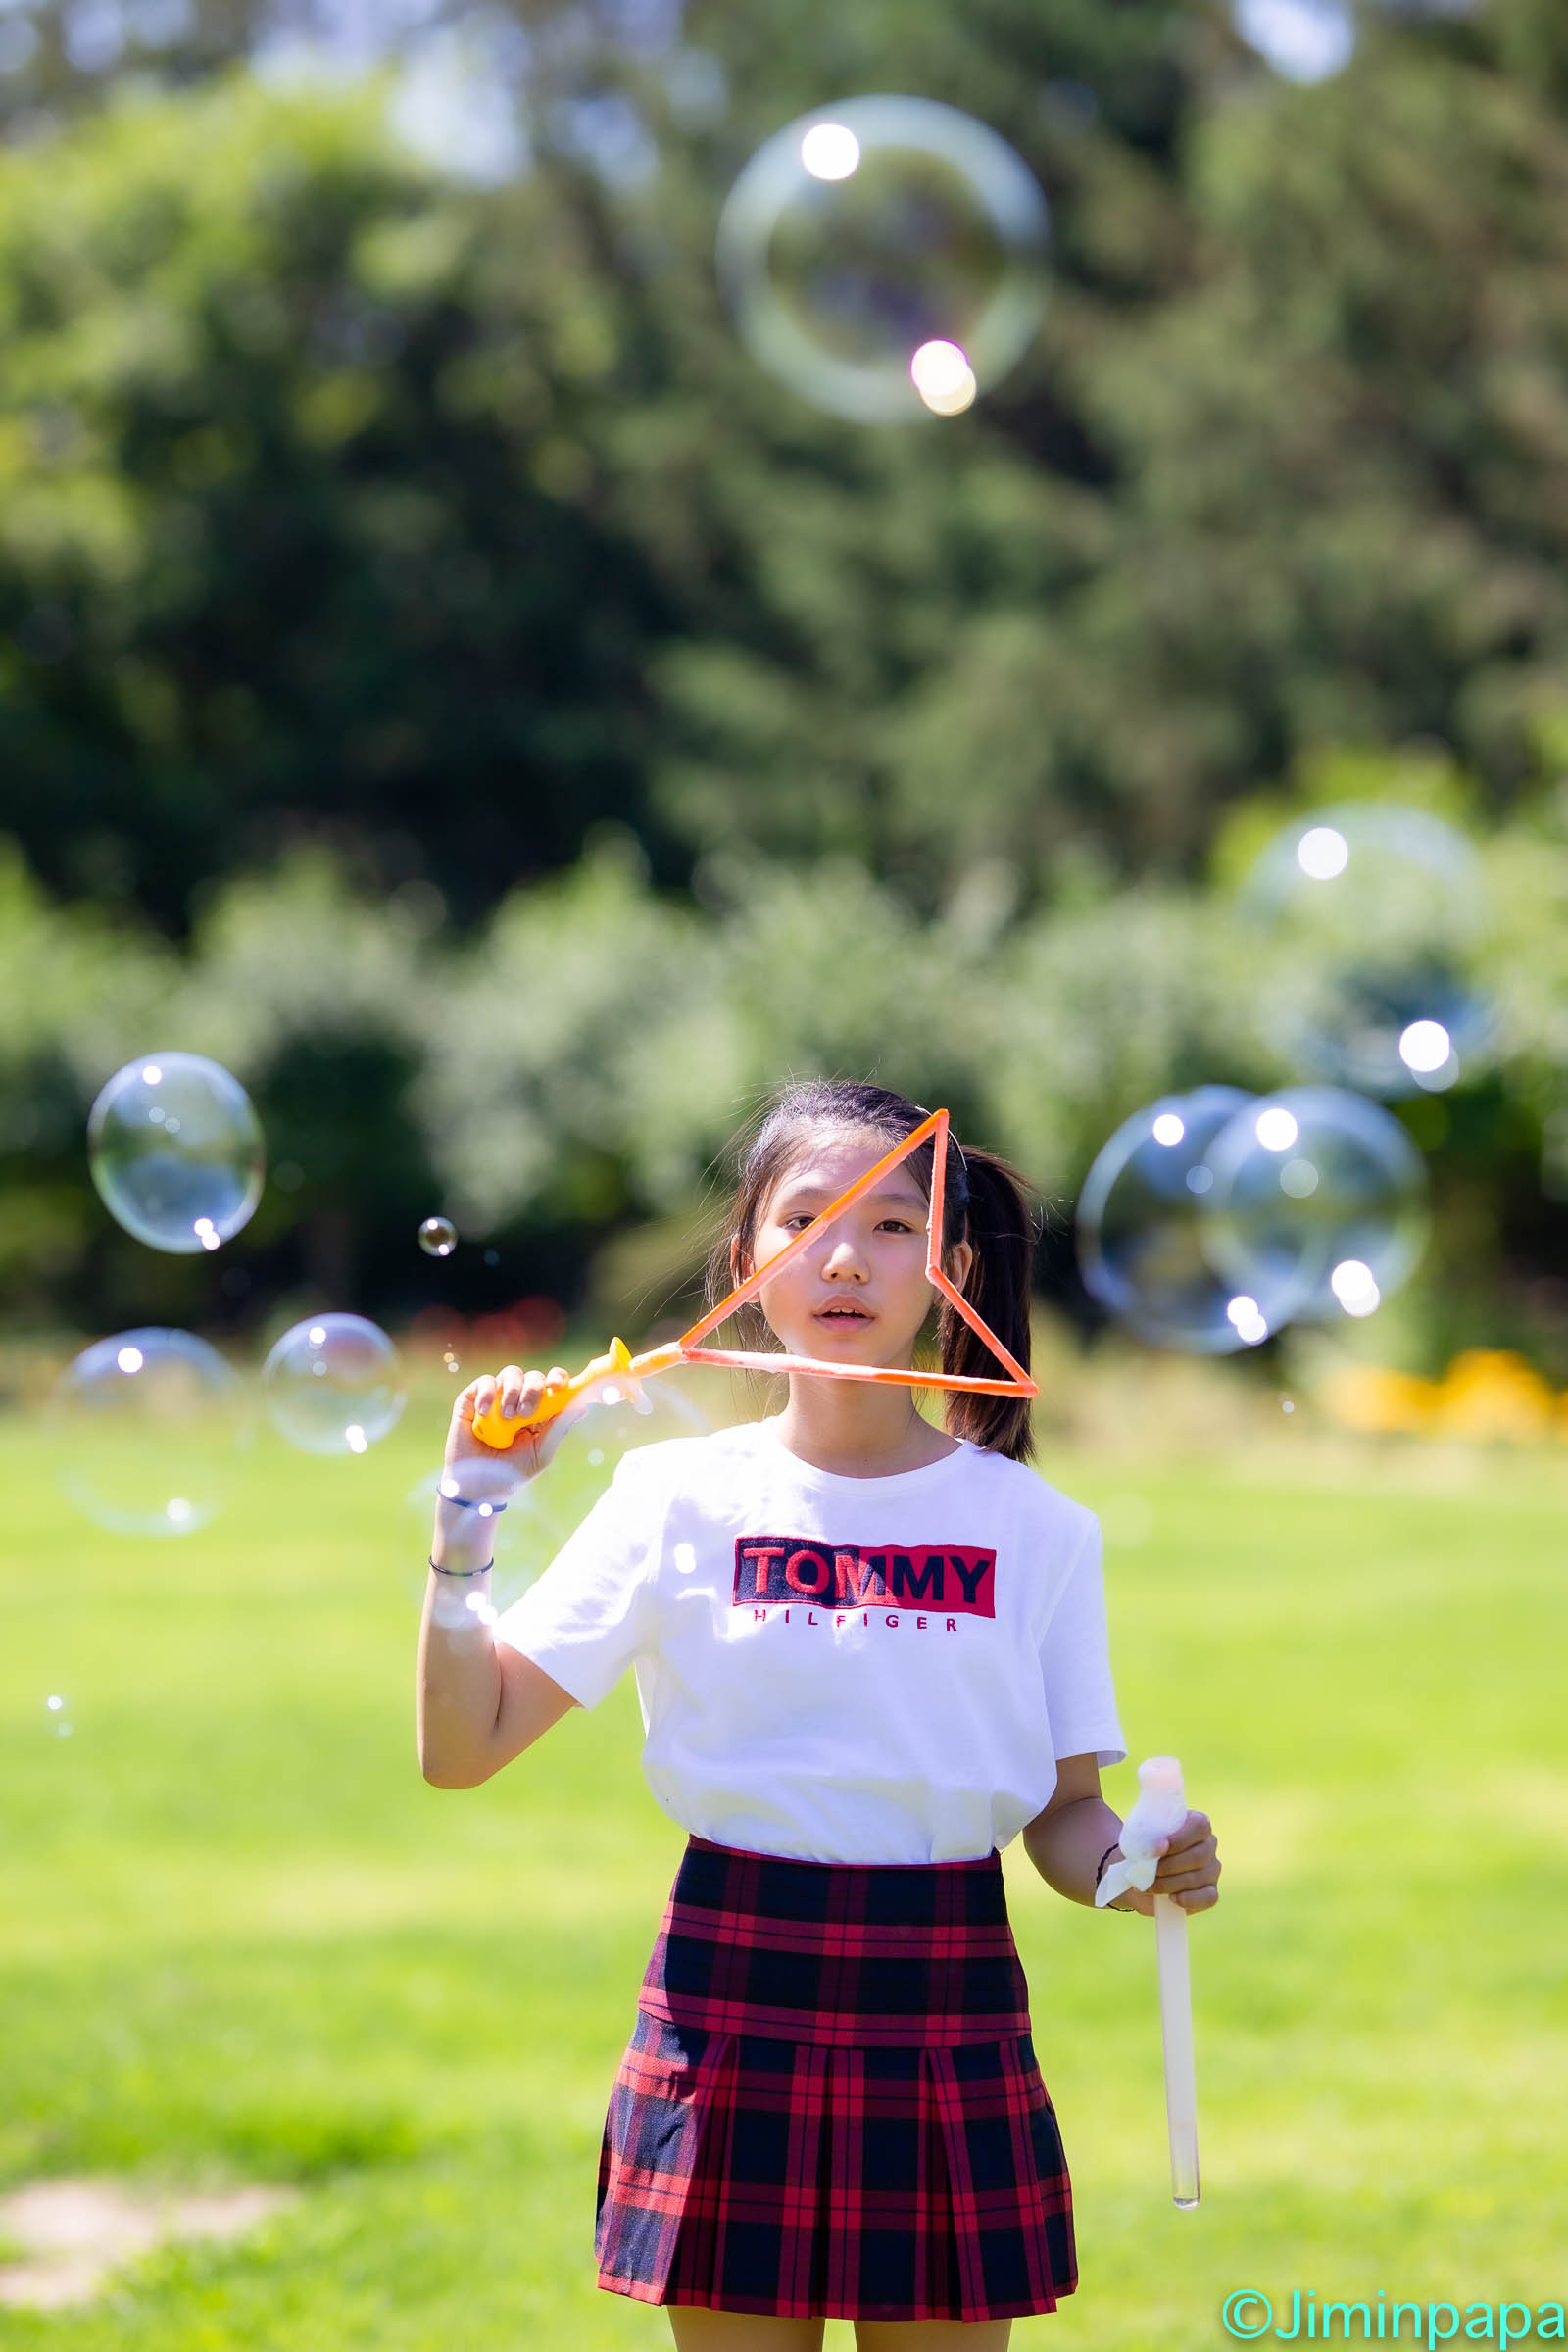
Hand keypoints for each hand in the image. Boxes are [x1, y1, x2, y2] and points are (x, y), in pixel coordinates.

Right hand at [445, 1363, 585, 1483]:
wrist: (476, 1487)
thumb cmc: (511, 1473)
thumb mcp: (541, 1453)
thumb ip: (559, 1428)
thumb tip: (583, 1405)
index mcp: (539, 1412)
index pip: (552, 1385)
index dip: (558, 1378)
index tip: (558, 1386)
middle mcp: (519, 1400)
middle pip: (534, 1377)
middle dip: (534, 1390)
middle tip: (526, 1413)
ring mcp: (497, 1398)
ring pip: (511, 1373)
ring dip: (512, 1392)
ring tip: (507, 1417)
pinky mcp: (473, 1399)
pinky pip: (485, 1382)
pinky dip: (488, 1393)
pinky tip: (485, 1413)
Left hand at [1113, 1810, 1220, 1917]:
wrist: (1138, 1876)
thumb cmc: (1142, 1850)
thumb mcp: (1142, 1838)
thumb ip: (1147, 1836)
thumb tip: (1150, 1847)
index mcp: (1196, 1824)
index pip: (1200, 1826)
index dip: (1179, 1839)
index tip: (1156, 1849)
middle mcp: (1208, 1845)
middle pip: (1199, 1856)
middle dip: (1169, 1866)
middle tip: (1149, 1870)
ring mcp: (1212, 1870)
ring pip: (1197, 1877)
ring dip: (1169, 1883)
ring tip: (1149, 1886)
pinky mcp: (1210, 1892)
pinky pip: (1209, 1897)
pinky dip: (1189, 1899)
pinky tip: (1172, 1898)